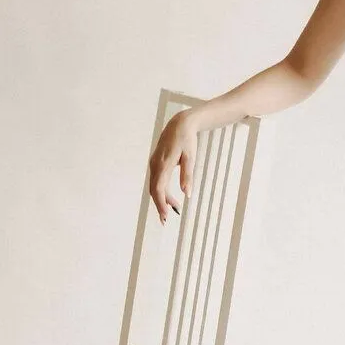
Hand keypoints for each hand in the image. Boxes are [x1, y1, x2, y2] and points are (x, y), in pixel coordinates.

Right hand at [148, 108, 197, 225]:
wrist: (180, 124)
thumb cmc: (187, 140)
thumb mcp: (191, 157)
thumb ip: (188, 176)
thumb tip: (187, 194)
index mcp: (163, 164)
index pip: (159, 188)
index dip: (161, 204)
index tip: (165, 216)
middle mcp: (155, 164)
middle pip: (154, 190)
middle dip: (160, 205)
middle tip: (167, 220)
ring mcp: (154, 163)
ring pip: (154, 186)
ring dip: (162, 199)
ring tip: (174, 209)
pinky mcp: (156, 163)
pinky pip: (156, 180)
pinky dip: (162, 191)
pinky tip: (170, 198)